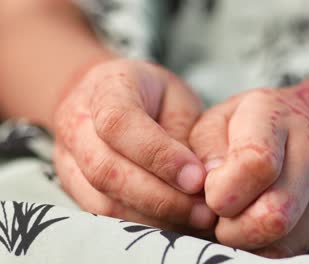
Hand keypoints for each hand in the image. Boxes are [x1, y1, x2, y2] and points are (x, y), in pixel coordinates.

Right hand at [53, 59, 215, 231]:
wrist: (110, 97)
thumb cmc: (153, 96)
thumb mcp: (177, 98)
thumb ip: (185, 134)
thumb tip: (203, 182)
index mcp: (105, 88)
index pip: (119, 123)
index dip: (159, 155)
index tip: (197, 178)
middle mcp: (75, 124)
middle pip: (106, 170)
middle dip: (161, 198)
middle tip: (203, 211)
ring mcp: (68, 159)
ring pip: (102, 202)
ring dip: (154, 218)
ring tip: (194, 219)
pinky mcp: (74, 188)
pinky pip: (104, 216)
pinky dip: (142, 225)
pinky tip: (174, 223)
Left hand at [189, 56, 308, 256]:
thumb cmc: (269, 120)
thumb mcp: (227, 114)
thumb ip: (206, 146)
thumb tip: (203, 189)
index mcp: (274, 118)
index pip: (256, 163)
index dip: (224, 190)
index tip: (213, 191)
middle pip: (274, 216)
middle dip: (232, 230)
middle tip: (223, 216)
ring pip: (286, 244)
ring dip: (250, 243)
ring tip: (241, 219)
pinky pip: (299, 250)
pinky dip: (270, 247)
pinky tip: (261, 227)